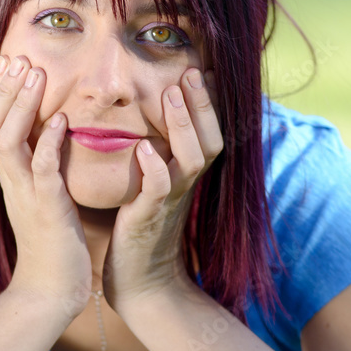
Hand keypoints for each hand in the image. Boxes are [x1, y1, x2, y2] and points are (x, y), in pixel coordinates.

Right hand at [0, 54, 91, 316]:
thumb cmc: (52, 242)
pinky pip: (42, 172)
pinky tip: (61, 121)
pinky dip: (49, 144)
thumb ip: (41, 163)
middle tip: (19, 57)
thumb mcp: (42, 195)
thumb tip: (49, 131)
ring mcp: (26, 194)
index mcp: (10, 175)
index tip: (9, 59)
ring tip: (35, 76)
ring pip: (8, 142)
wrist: (52, 291)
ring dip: (20, 107)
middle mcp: (11, 181)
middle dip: (3, 90)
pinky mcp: (47, 210)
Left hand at [102, 67, 222, 313]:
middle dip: (203, 104)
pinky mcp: (149, 219)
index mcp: (186, 173)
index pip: (209, 131)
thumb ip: (161, 154)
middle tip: (193, 71)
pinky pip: (158, 191)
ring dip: (183, 126)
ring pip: (190, 159)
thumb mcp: (156, 185)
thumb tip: (153, 121)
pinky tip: (145, 152)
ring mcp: (170, 201)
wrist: (141, 282)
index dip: (209, 101)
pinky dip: (154, 171)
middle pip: (210, 139)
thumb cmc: (143, 227)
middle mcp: (185, 183)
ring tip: (170, 95)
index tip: (203, 67)